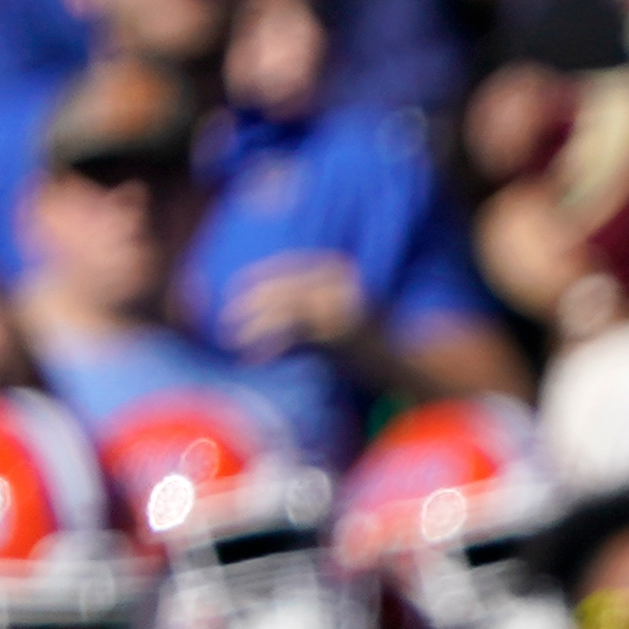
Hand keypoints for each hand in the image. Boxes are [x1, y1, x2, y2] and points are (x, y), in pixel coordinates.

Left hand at [217, 254, 367, 356]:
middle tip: (225, 316)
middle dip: (251, 301)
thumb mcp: (343, 306)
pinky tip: (253, 358)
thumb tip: (270, 298)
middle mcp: (340, 284)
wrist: (402, 364)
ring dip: (254, 324)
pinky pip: (293, 337)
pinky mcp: (338, 334)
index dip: (260, 274)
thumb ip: (314, 295)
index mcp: (340, 270)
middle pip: (284, 287)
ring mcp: (341, 308)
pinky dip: (270, 347)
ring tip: (232, 337)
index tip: (234, 285)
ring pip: (285, 309)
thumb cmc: (369, 339)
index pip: (291, 264)